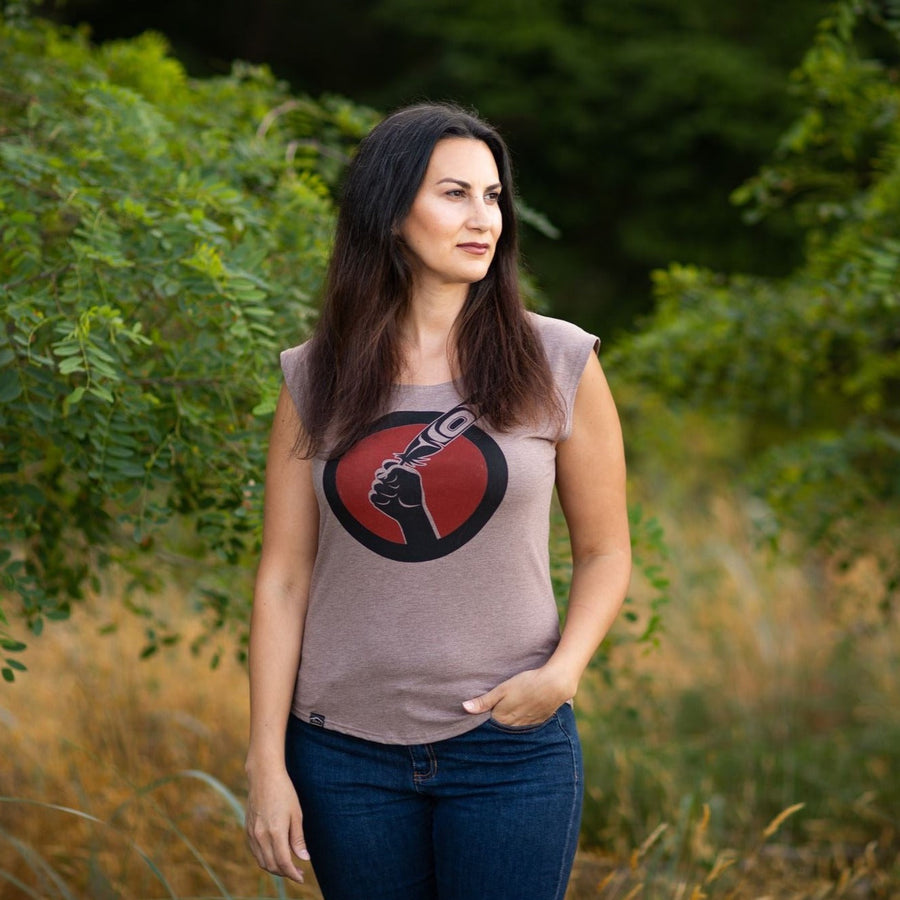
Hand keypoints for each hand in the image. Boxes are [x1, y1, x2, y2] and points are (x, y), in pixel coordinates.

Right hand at [245, 766, 309, 883]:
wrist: (264, 776)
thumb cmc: (284, 792)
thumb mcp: (296, 814)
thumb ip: (298, 838)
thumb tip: (304, 858)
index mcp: (275, 832)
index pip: (284, 862)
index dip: (293, 874)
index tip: (301, 877)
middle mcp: (261, 836)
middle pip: (271, 866)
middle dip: (284, 873)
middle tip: (297, 872)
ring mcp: (252, 834)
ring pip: (261, 861)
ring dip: (274, 868)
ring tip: (287, 865)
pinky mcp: (247, 830)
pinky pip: (255, 852)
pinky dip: (265, 858)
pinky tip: (274, 854)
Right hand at [369, 459, 438, 543]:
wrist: (412, 512)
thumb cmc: (414, 494)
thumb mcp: (412, 477)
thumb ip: (398, 469)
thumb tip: (384, 475)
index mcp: (395, 473)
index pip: (386, 464)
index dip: (389, 468)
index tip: (396, 475)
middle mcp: (386, 481)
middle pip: (378, 473)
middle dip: (387, 480)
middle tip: (397, 487)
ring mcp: (381, 490)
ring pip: (375, 484)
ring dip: (386, 490)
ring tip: (395, 496)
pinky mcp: (376, 500)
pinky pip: (372, 495)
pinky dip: (381, 498)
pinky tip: (388, 502)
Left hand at [462, 666, 574, 726]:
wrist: (554, 684)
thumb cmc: (526, 683)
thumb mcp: (502, 689)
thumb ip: (484, 701)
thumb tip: (465, 708)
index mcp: (502, 718)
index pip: (487, 726)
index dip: (482, 722)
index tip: (474, 721)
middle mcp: (513, 726)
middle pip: (500, 729)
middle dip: (494, 726)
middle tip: (489, 720)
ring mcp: (527, 725)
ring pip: (512, 728)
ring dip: (508, 725)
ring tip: (504, 718)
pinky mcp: (537, 721)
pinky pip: (525, 726)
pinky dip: (520, 723)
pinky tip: (520, 715)